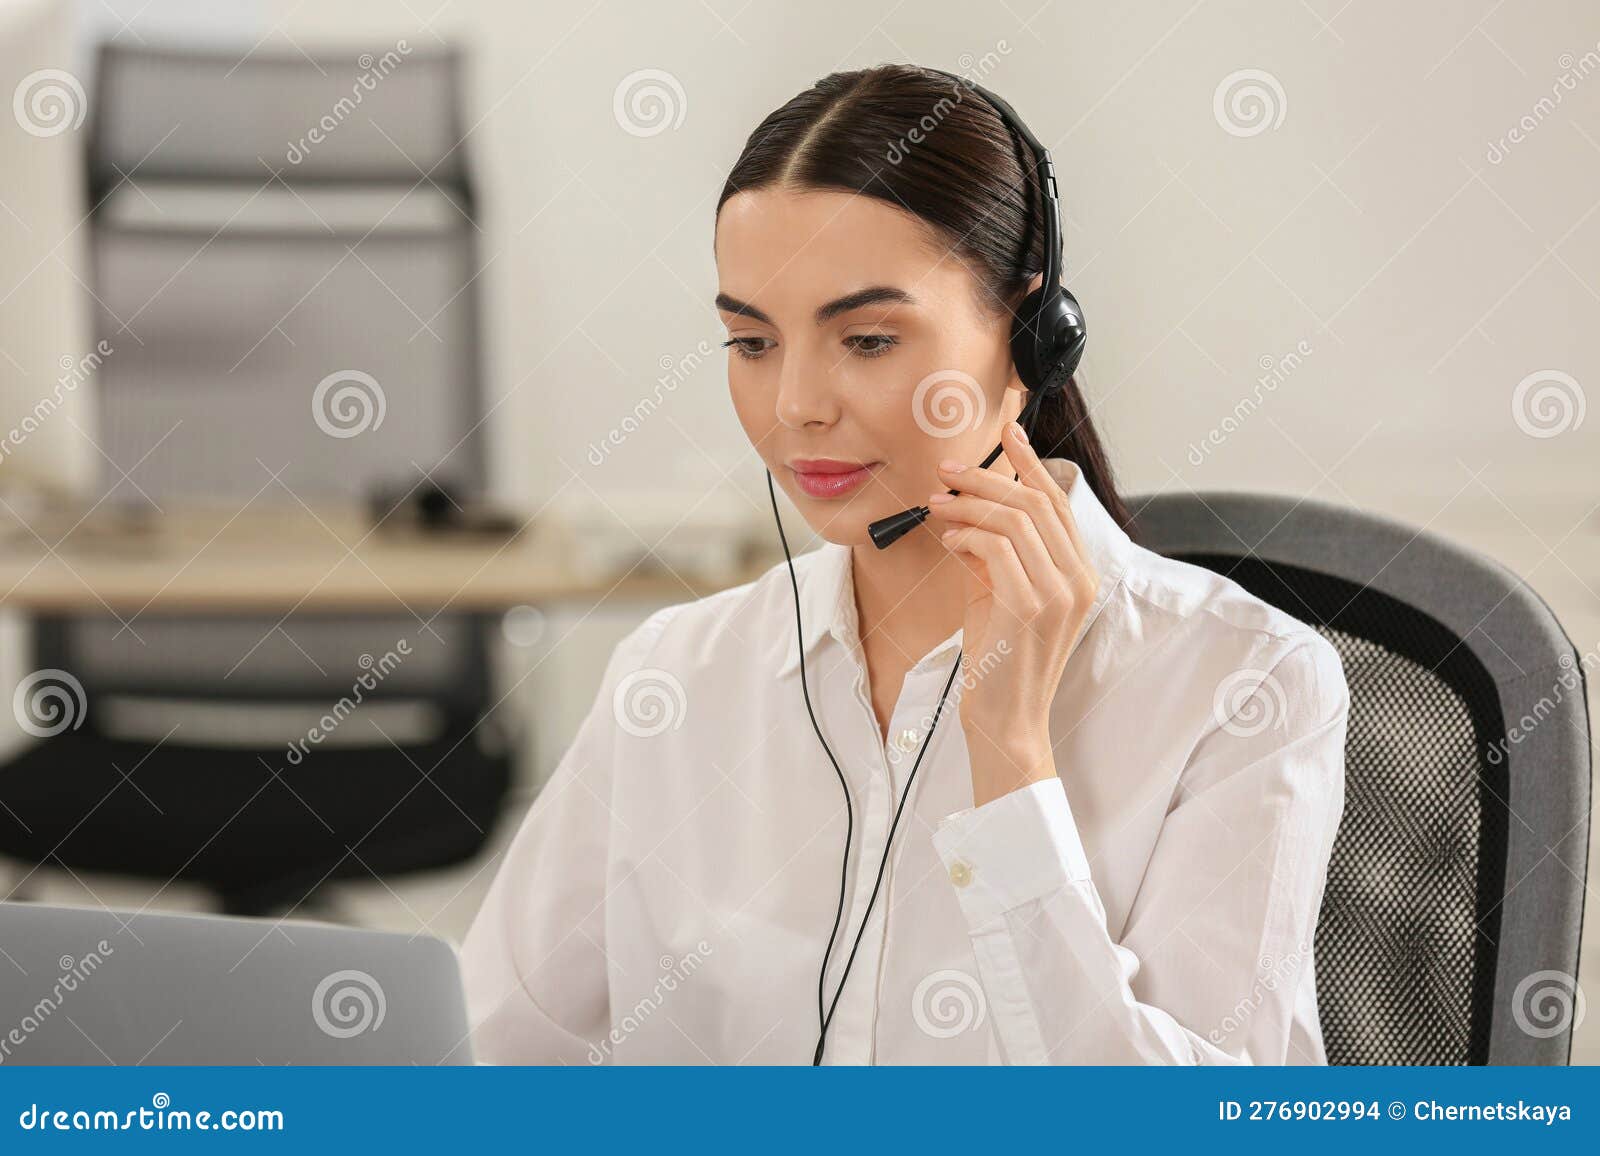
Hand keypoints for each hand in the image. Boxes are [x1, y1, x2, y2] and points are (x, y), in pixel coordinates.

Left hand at [925, 421, 1099, 805]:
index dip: (1031, 463)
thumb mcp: (999, 596)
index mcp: (1079, 574)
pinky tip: (948, 540)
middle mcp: (1079, 579)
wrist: (1005, 721)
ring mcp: (1060, 593)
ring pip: (1015, 519)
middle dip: (989, 476)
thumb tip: (967, 515)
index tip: (1007, 432)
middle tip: (948, 468)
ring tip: (937, 504)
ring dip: (969, 504)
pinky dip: (968, 535)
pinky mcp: (1031, 606)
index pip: (1058, 503)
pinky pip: (997, 548)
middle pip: (1037, 502)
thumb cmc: (1000, 662)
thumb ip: (993, 555)